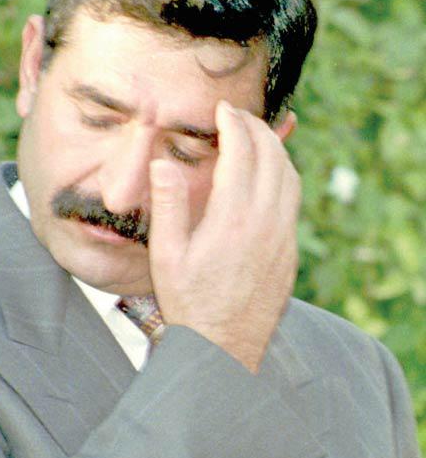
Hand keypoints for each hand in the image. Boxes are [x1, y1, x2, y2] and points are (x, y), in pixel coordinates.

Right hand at [148, 101, 300, 372]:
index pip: (242, 152)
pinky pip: (294, 200)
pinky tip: (269, 177)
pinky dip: (284, 175)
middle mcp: (265, 223)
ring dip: (275, 149)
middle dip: (257, 128)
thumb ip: (168, 205)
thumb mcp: (166, 255)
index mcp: (233, 218)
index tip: (223, 109)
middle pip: (272, 156)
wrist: (223, 349)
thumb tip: (163, 163)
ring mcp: (283, 238)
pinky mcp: (289, 252)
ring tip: (256, 137)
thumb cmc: (189, 303)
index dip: (234, 123)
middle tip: (238, 116)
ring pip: (290, 176)